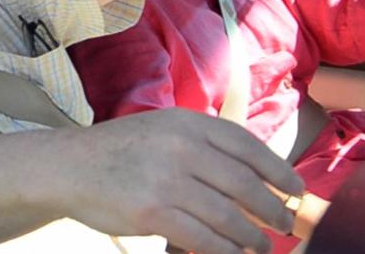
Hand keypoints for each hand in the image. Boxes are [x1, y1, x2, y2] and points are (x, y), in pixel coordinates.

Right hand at [55, 108, 303, 253]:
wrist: (68, 165)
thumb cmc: (120, 150)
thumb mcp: (163, 129)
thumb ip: (203, 144)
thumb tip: (255, 175)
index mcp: (187, 123)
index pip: (247, 146)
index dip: (278, 170)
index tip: (295, 190)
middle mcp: (181, 147)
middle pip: (244, 184)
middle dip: (271, 209)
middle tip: (284, 224)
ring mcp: (166, 180)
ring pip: (228, 216)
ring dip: (251, 237)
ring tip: (261, 246)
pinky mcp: (153, 212)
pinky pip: (203, 237)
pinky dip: (224, 250)